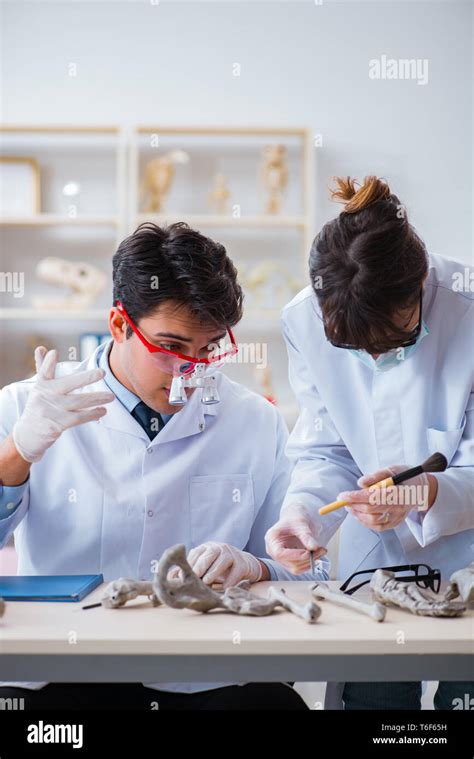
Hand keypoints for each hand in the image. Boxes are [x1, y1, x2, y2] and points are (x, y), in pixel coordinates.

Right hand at [12, 346, 114, 462]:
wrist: (28, 435)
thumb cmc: (38, 407)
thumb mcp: (39, 388)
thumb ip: (44, 368)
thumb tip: (41, 348)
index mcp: (41, 385)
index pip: (44, 371)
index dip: (49, 362)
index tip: (54, 352)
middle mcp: (45, 396)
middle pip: (67, 384)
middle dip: (85, 378)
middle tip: (102, 372)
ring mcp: (51, 410)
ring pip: (78, 402)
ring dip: (96, 398)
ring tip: (111, 396)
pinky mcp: (57, 424)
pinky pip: (79, 417)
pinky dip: (92, 414)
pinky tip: (102, 411)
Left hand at [183, 542, 263, 588]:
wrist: (242, 565)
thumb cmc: (217, 568)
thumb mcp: (204, 568)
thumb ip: (189, 572)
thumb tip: (170, 579)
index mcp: (206, 548)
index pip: (197, 552)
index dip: (190, 563)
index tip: (182, 574)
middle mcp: (219, 548)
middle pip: (210, 553)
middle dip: (201, 564)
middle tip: (195, 576)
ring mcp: (232, 554)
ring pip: (223, 559)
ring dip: (215, 570)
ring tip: (207, 581)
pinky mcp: (242, 563)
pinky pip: (237, 570)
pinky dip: (231, 579)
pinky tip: (224, 588)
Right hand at [265, 503, 326, 574]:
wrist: (296, 519)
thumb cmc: (295, 519)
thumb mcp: (301, 523)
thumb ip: (306, 535)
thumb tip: (314, 547)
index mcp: (272, 539)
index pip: (279, 553)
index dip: (294, 555)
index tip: (308, 552)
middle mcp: (273, 551)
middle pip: (289, 562)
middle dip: (307, 558)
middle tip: (321, 549)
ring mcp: (281, 559)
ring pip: (296, 568)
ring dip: (310, 562)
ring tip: (321, 550)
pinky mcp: (289, 562)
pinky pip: (300, 568)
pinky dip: (310, 563)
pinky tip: (317, 553)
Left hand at [338, 465, 429, 531]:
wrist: (421, 489)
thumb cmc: (405, 477)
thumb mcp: (392, 470)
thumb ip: (376, 476)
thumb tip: (360, 483)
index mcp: (400, 493)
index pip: (374, 497)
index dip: (356, 497)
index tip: (343, 496)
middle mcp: (400, 507)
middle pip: (372, 510)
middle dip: (354, 505)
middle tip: (344, 500)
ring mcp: (399, 517)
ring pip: (373, 521)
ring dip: (357, 514)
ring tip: (350, 506)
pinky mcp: (397, 523)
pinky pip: (378, 527)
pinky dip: (365, 522)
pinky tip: (359, 514)